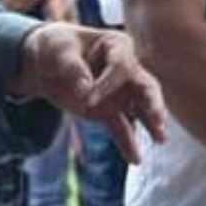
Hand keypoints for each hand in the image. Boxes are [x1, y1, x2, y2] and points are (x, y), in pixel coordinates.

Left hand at [12, 23, 168, 162]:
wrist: (45, 64)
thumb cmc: (57, 48)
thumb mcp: (60, 52)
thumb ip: (73, 68)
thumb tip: (86, 90)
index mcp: (117, 46)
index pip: (123, 66)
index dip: (108, 83)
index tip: (88, 98)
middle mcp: (125, 70)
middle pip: (146, 86)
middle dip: (154, 103)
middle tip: (159, 120)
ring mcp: (119, 93)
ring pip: (140, 109)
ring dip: (150, 124)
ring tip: (160, 139)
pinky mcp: (108, 111)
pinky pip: (122, 129)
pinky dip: (128, 144)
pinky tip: (136, 159)